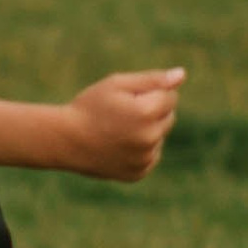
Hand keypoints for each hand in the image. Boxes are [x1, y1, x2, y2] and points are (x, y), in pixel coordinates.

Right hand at [59, 67, 186, 181]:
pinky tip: (118, 145)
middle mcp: (149, 138)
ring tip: (118, 131)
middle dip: (151, 111)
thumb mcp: (118, 84)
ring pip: (160, 136)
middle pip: (169, 116)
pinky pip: (151, 154)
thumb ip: (153, 79)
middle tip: (122, 113)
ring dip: (147, 130)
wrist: (66, 141)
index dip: (149, 93)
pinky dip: (140, 149)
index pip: (171, 96)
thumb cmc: (90, 107)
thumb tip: (182, 75)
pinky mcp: (139, 172)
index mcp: (146, 113)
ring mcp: (145, 159)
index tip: (128, 98)